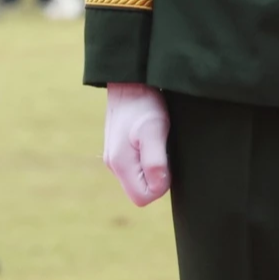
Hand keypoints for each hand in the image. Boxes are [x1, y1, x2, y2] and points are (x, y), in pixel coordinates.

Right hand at [103, 83, 170, 206]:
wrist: (129, 80)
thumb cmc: (143, 104)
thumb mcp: (154, 131)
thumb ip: (155, 162)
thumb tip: (159, 187)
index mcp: (119, 163)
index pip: (142, 198)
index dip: (160, 186)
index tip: (165, 161)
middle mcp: (112, 164)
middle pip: (139, 191)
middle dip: (156, 178)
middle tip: (162, 150)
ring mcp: (114, 157)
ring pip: (138, 179)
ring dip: (152, 168)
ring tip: (156, 142)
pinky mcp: (118, 149)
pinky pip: (136, 168)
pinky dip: (147, 160)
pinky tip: (150, 140)